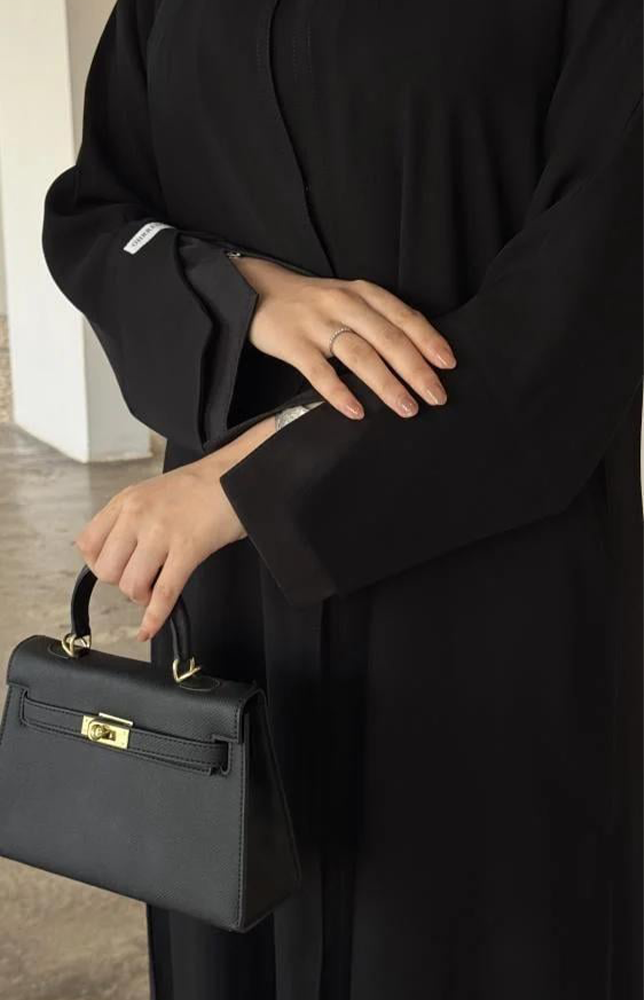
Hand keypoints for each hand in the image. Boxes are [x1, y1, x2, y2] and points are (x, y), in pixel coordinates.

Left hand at [75, 415, 275, 641]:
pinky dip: (154, 618)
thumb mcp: (152, 493)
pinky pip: (163, 593)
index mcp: (126, 502)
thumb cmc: (200, 487)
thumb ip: (129, 519)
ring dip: (142, 597)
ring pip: (131, 585)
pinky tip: (149, 627)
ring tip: (156, 588)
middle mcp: (138, 515)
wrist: (235, 475)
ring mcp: (161, 532)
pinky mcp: (188, 549)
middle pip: (107, 571)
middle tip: (141, 577)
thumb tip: (119, 555)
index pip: (88, 545)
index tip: (116, 567)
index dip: (99, 564)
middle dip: (122, 582)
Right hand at [232, 255, 456, 419]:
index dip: (429, 340)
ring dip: (386, 384)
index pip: (404, 317)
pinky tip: (356, 412)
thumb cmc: (313, 305)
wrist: (256, 291)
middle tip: (437, 396)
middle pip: (388, 339)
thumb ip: (378, 321)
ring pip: (359, 355)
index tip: (449, 364)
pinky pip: (319, 372)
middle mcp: (344, 304)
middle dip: (416, 370)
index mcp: (363, 292)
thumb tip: (418, 357)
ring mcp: (317, 324)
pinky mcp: (292, 343)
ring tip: (406, 408)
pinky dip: (339, 393)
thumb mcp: (349, 300)